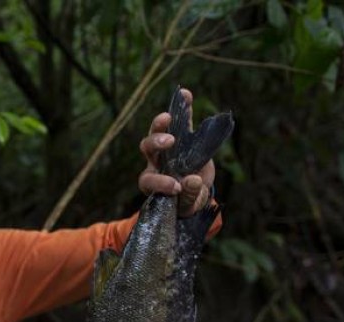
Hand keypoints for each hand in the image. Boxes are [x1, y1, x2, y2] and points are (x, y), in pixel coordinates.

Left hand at [137, 88, 216, 217]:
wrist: (196, 191)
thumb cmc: (187, 200)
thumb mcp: (189, 204)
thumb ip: (190, 195)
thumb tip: (191, 179)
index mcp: (151, 182)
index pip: (148, 180)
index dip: (160, 182)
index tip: (176, 187)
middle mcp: (154, 162)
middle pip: (147, 148)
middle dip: (155, 143)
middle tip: (169, 141)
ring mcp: (167, 147)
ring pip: (156, 131)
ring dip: (161, 123)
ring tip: (169, 117)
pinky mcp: (183, 136)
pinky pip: (180, 119)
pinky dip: (182, 107)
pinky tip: (185, 95)